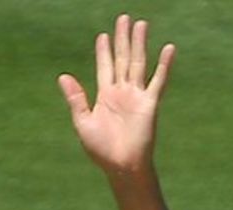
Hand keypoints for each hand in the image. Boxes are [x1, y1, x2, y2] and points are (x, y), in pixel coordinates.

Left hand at [57, 15, 174, 176]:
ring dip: (139, 44)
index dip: (104, 52)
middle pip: (122, 59)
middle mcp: (122, 93)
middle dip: (122, 39)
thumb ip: (75, 98)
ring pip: (138, 63)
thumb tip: (63, 76)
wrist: (122, 167)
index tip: (103, 36)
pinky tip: (169, 49)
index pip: (105, 67)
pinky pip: (158, 80)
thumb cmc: (102, 151)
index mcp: (105, 97)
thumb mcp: (83, 123)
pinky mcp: (150, 104)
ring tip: (141, 24)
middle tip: (123, 19)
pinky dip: (164, 65)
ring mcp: (137, 97)